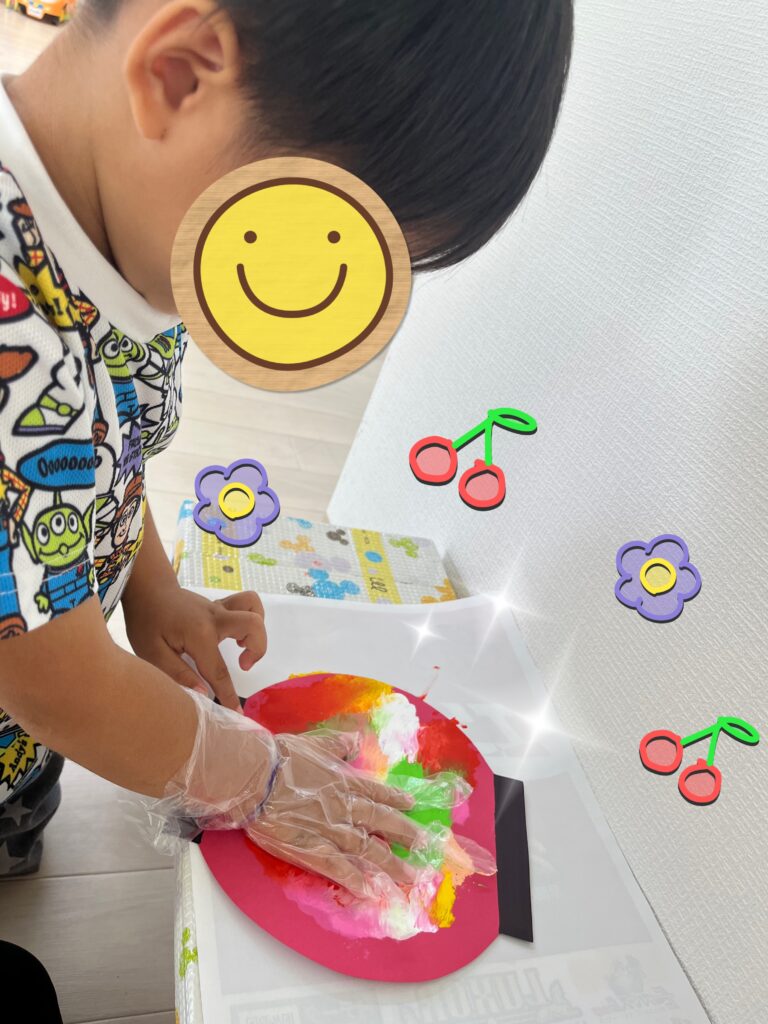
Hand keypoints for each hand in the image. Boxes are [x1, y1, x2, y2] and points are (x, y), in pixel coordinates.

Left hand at [124, 583, 266, 710]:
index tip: (238, 714)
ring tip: (242, 647)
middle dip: (257, 650)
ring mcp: (219, 608)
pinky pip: (247, 604)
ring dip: (257, 631)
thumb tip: (203, 694)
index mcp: (198, 634)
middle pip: (253, 626)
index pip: (219, 670)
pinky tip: (237, 634)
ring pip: (254, 608)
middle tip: (242, 665)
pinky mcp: (220, 605)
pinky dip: (251, 618)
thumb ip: (178, 674)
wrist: (147, 590)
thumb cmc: (146, 622)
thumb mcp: (152, 653)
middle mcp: (215, 618)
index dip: (229, 695)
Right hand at [246, 730, 426, 897]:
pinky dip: (357, 881)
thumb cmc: (283, 757)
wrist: (258, 778)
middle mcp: (346, 807)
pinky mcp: (313, 851)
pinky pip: (341, 870)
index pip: (378, 793)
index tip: (413, 806)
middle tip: (426, 847)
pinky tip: (372, 892)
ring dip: (392, 865)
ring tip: (411, 877)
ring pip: (370, 851)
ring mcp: (332, 831)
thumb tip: (355, 740)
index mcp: (345, 782)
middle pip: (383, 823)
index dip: (397, 799)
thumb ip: (339, 744)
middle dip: (407, 836)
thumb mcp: (317, 742)